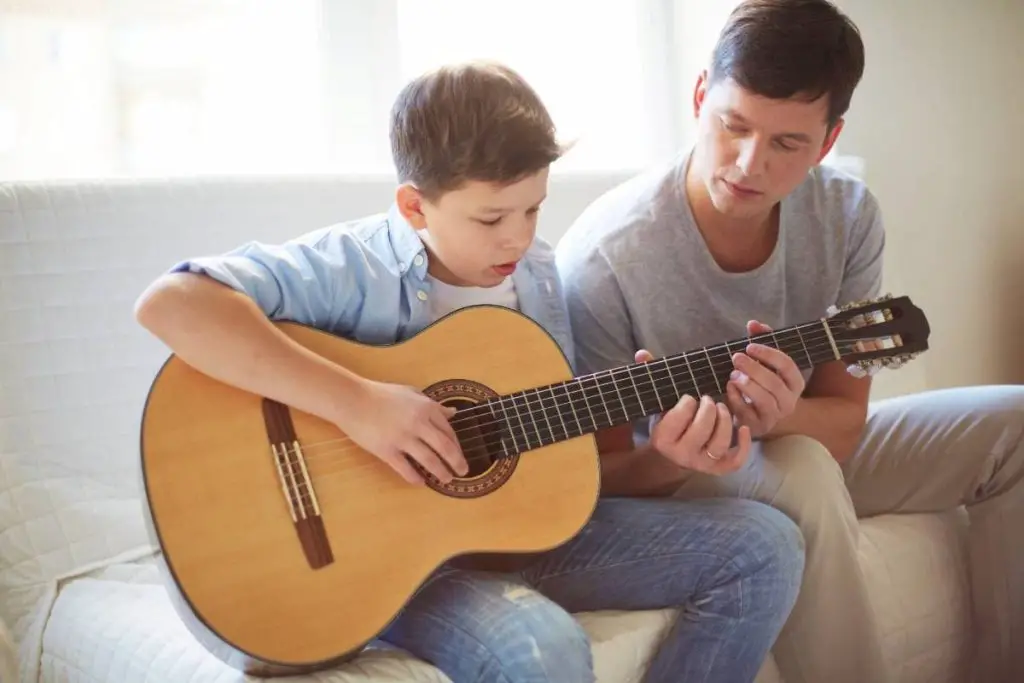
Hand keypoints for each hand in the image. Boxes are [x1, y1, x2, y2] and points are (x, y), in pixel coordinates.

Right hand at [339, 379, 467, 484]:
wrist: (352, 399)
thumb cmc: (381, 394)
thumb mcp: (411, 393)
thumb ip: (433, 405)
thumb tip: (453, 413)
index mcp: (426, 408)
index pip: (449, 430)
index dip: (457, 445)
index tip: (459, 454)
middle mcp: (418, 423)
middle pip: (445, 447)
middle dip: (457, 462)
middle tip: (463, 471)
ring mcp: (403, 438)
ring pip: (429, 460)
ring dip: (441, 472)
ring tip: (446, 479)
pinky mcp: (387, 451)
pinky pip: (405, 469)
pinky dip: (415, 478)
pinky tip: (421, 483)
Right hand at [636, 350, 751, 474]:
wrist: (672, 456)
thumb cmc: (668, 423)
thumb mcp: (659, 403)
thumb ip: (651, 378)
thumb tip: (642, 353)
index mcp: (663, 439)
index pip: (680, 416)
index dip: (688, 402)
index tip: (689, 397)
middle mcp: (682, 455)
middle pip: (702, 429)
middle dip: (708, 408)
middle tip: (708, 399)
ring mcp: (702, 464)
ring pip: (720, 443)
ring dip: (725, 421)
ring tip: (722, 408)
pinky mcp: (719, 468)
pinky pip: (736, 460)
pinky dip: (743, 444)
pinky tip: (743, 427)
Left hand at [725, 321, 805, 437]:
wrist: (758, 416)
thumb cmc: (762, 383)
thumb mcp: (765, 362)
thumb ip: (762, 340)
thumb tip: (753, 323)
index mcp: (795, 383)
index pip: (787, 366)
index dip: (768, 354)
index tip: (749, 346)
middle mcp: (789, 401)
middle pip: (775, 384)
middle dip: (754, 369)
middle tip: (736, 357)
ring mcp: (774, 416)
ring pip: (765, 400)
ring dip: (747, 385)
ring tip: (733, 374)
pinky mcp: (757, 427)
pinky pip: (747, 413)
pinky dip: (736, 399)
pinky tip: (728, 388)